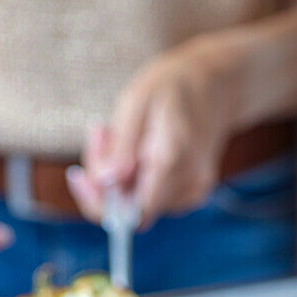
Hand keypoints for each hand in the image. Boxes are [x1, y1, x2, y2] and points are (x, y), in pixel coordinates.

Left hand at [68, 41, 236, 227]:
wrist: (218, 84)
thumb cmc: (174, 85)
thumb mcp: (137, 101)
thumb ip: (122, 146)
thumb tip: (104, 182)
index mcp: (173, 161)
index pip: (130, 213)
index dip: (100, 202)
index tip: (79, 175)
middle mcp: (187, 185)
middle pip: (129, 210)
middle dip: (105, 181)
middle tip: (100, 134)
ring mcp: (192, 192)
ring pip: (138, 206)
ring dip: (118, 178)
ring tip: (117, 133)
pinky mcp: (191, 194)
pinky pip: (150, 199)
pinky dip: (134, 179)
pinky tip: (134, 146)